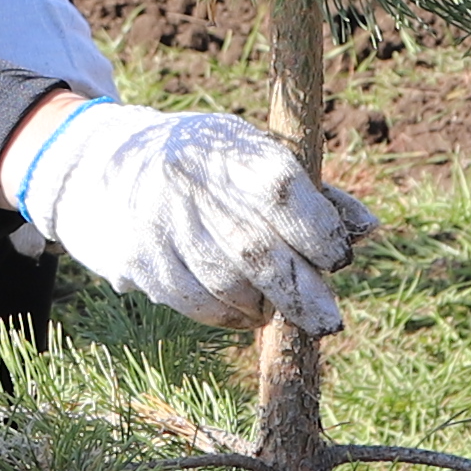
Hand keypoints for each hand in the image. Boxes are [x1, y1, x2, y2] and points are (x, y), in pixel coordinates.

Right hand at [7, 97, 373, 333]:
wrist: (104, 166)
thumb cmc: (205, 164)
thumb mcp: (254, 155)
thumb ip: (312, 192)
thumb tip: (367, 228)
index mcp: (226, 149)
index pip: (278, 191)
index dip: (316, 229)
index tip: (338, 257)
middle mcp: (189, 184)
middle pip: (255, 249)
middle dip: (300, 291)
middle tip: (328, 321)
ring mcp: (159, 225)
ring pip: (226, 285)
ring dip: (263, 306)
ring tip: (278, 308)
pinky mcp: (139, 261)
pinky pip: (194, 303)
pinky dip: (228, 316)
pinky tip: (245, 311)